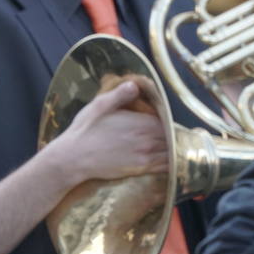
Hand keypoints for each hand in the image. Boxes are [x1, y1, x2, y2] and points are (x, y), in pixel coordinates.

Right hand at [46, 79, 167, 187]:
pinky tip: (176, 161)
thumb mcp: (98, 106)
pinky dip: (174, 163)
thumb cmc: (84, 131)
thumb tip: (135, 84)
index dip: (170, 120)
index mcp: (141, 122)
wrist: (73, 159)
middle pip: (174, 136)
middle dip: (177, 134)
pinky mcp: (140, 169)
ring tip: (180, 146)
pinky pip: (165, 167)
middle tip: (179, 134)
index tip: (168, 120)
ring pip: (173, 151)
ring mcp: (145, 156)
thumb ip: (119, 95)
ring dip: (178, 148)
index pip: (168, 120)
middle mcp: (148, 139)